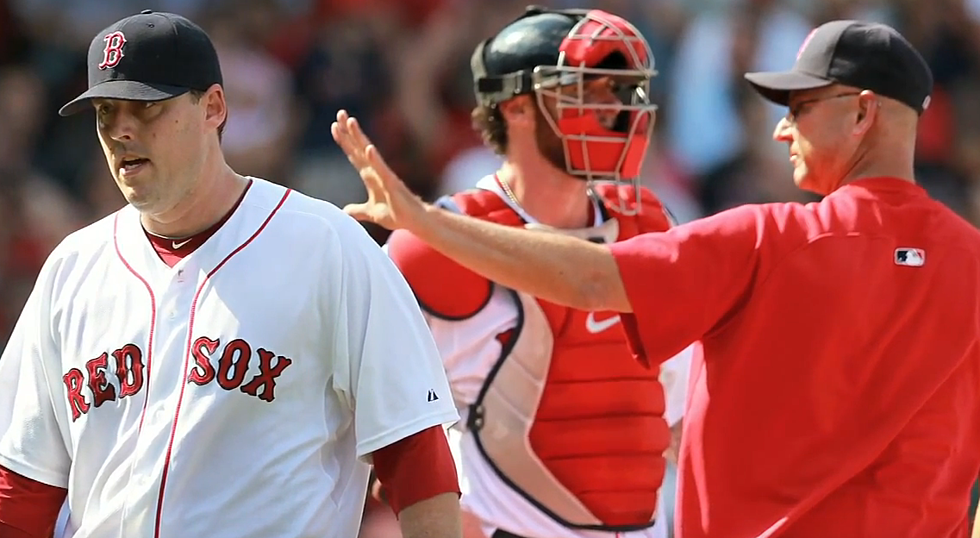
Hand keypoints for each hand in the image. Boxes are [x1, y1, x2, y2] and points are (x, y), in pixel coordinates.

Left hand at [330, 109, 426, 229]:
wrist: (413, 221)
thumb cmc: (396, 214)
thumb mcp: (371, 213)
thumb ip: (358, 211)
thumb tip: (344, 212)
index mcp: (370, 175)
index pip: (354, 154)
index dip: (344, 141)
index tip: (334, 126)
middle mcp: (376, 171)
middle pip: (359, 147)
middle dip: (349, 131)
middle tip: (340, 113)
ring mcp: (384, 175)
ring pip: (369, 153)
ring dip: (359, 137)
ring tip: (351, 121)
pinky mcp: (392, 183)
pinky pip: (382, 169)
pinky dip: (374, 159)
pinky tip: (368, 148)